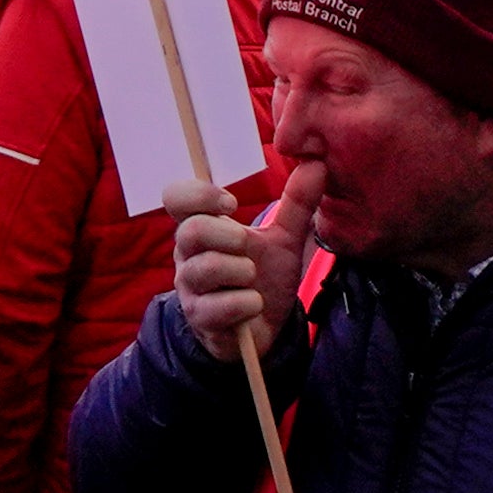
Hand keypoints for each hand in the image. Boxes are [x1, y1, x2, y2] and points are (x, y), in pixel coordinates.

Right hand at [171, 163, 320, 355]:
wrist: (263, 328)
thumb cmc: (263, 278)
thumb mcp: (284, 239)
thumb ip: (297, 203)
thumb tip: (316, 164)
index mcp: (202, 227)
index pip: (176, 197)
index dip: (199, 194)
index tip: (231, 203)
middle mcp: (187, 255)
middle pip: (190, 231)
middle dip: (227, 235)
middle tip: (247, 244)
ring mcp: (190, 288)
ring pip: (205, 269)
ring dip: (241, 272)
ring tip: (254, 279)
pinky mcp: (200, 318)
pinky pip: (219, 306)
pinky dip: (247, 304)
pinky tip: (254, 305)